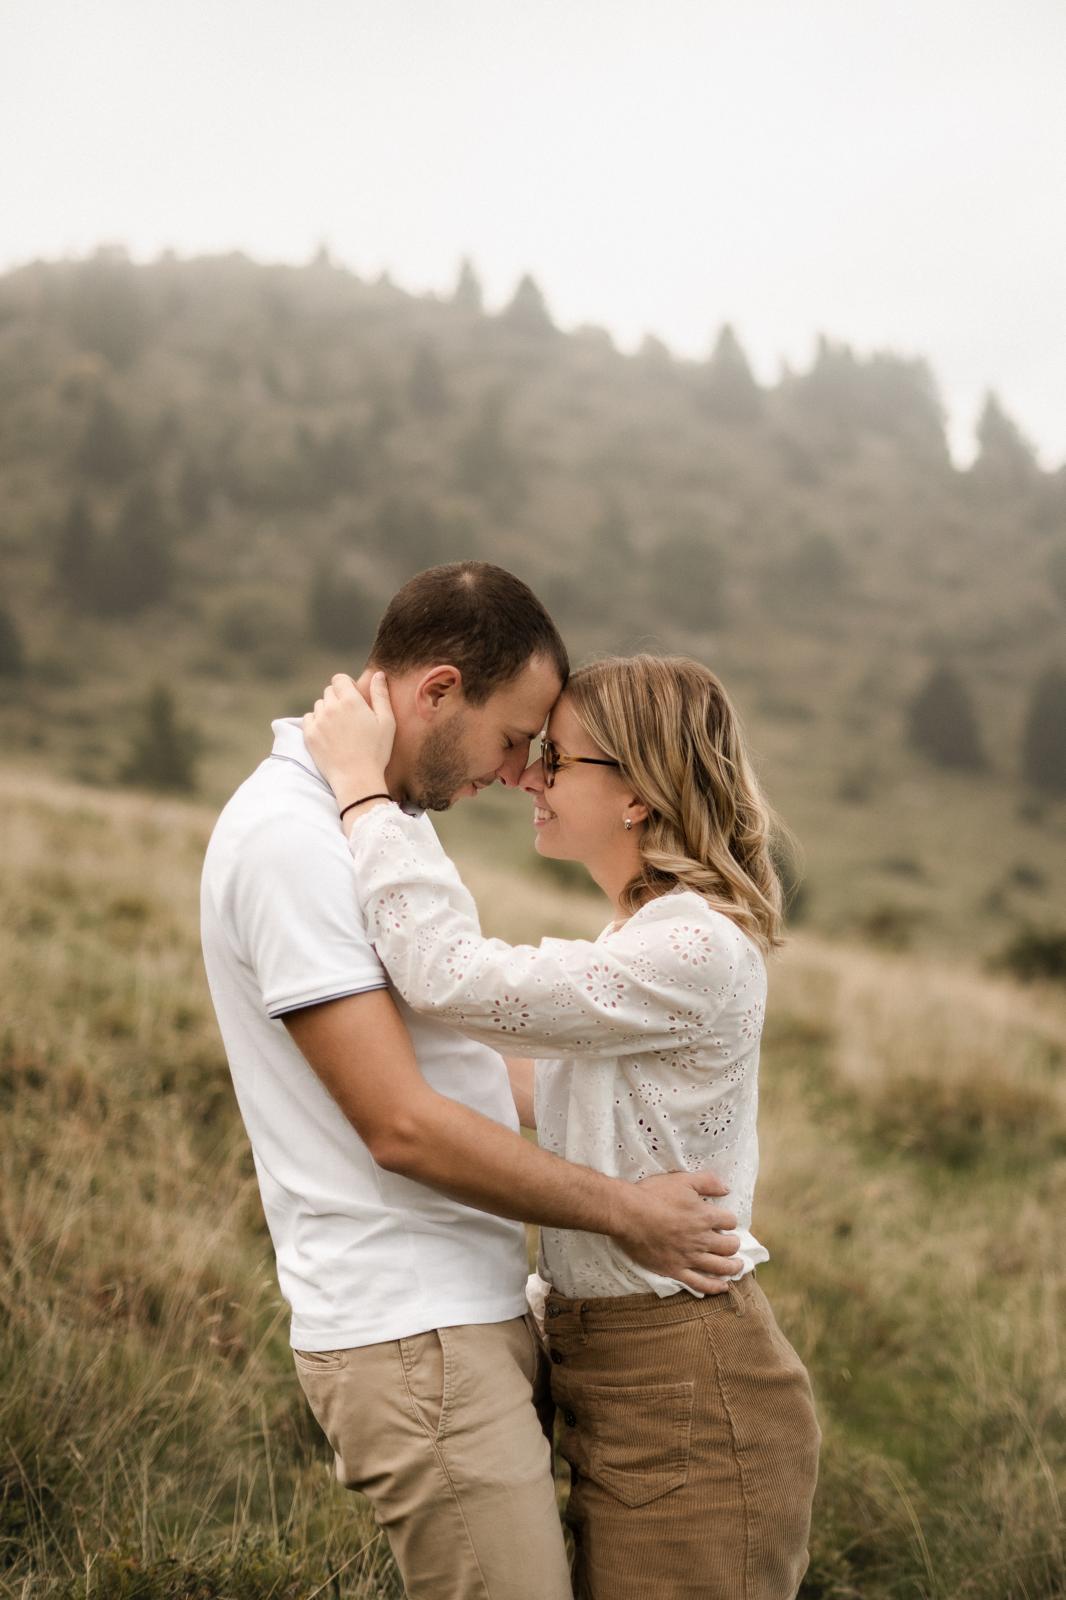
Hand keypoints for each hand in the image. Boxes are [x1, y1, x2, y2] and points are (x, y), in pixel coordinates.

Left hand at [303, 672, 395, 803]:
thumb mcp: (386, 722)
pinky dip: (316, 722)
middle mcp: (331, 707)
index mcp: (351, 701)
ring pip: (319, 705)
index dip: (346, 686)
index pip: (339, 679)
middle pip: (329, 691)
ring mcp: (318, 721)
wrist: (357, 779)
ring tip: (340, 728)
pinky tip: (328, 734)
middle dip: (338, 698)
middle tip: (349, 717)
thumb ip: (381, 695)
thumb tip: (378, 674)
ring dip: (327, 711)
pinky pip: (308, 719)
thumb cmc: (376, 751)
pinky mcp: (309, 735)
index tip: (354, 698)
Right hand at [613, 1171, 742, 1293]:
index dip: (729, 1220)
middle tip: (732, 1244)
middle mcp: (701, 1239)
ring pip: (720, 1267)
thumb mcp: (682, 1180)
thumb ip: (707, 1182)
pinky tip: (722, 1286)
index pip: (730, 1221)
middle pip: (729, 1246)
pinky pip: (700, 1284)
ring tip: (736, 1266)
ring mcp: (689, 1257)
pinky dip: (714, 1287)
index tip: (725, 1221)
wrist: (627, 1214)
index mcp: (705, 1217)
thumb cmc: (653, 1194)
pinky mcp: (675, 1270)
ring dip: (732, 1266)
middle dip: (734, 1244)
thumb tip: (726, 1188)